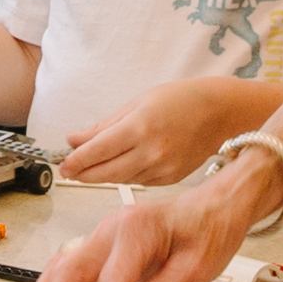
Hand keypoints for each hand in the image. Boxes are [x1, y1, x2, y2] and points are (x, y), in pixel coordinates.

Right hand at [20, 142, 275, 281]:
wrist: (213, 206)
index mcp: (139, 231)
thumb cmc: (208, 231)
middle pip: (72, 267)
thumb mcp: (195, 270)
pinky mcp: (101, 243)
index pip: (113, 279)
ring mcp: (103, 233)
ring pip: (61, 264)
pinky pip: (68, 263)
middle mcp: (114, 228)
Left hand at [50, 71, 271, 193]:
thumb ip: (104, 126)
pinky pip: (138, 181)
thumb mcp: (137, 103)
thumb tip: (75, 140)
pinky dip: (125, 175)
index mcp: (140, 127)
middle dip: (83, 173)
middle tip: (69, 170)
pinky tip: (121, 165)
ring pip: (120, 179)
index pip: (98, 151)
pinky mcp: (170, 179)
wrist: (220, 113)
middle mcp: (151, 152)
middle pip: (105, 172)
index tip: (62, 164)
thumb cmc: (179, 100)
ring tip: (89, 167)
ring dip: (101, 175)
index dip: (76, 161)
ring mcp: (162, 169)